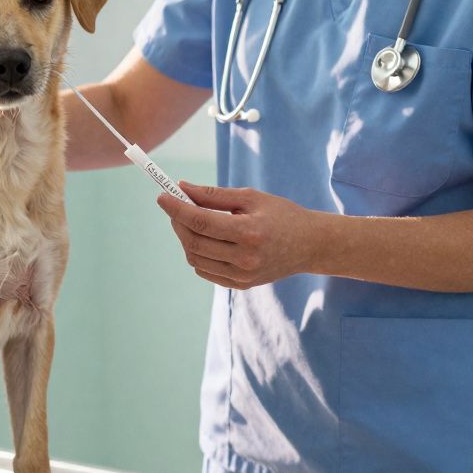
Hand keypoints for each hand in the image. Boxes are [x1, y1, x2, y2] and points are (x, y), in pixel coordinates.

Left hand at [156, 182, 328, 289]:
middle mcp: (245, 258)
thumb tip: (182, 188)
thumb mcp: (251, 198)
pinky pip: (205, 270)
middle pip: (194, 242)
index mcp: (249, 232)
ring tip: (189, 220)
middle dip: (178, 222)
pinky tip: (202, 238)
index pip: (201, 222)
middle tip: (173, 205)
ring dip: (185, 238)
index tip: (162, 196)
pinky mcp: (240, 285)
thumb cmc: (281, 215)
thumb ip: (214, 195)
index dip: (177, 208)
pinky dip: (196, 253)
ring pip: (195, 258)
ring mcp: (242, 276)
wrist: (309, 245)